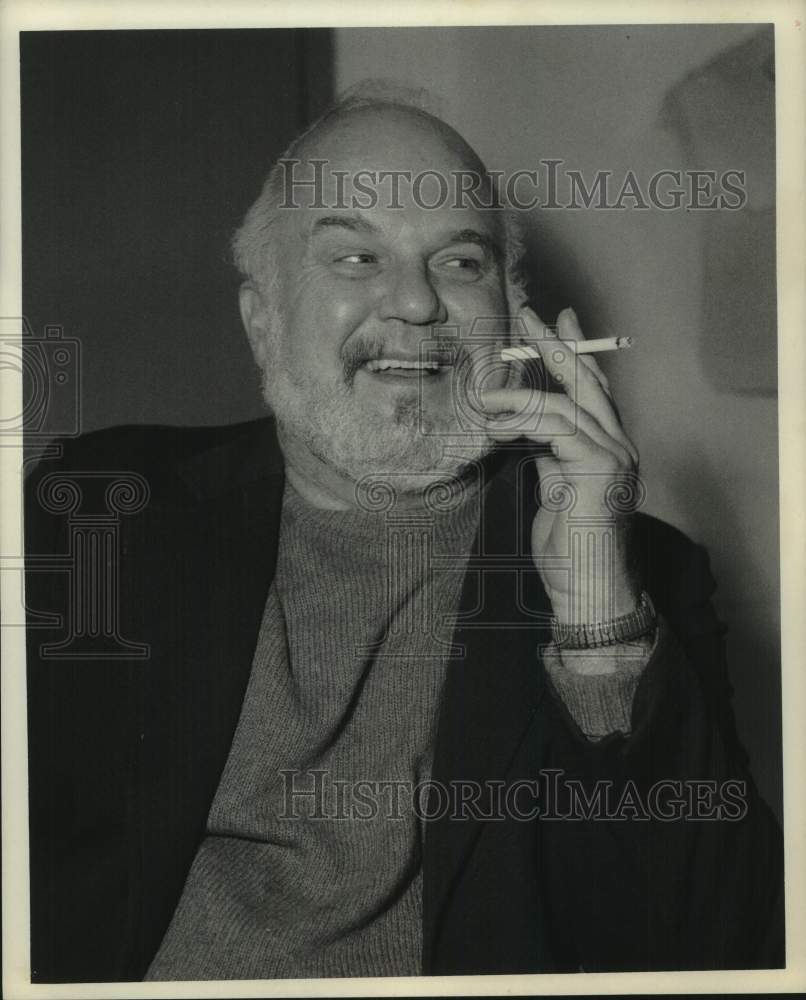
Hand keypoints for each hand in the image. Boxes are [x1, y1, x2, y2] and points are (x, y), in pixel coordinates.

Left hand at [480, 306, 641, 625]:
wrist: (591, 590)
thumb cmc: (571, 549)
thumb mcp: (556, 491)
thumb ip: (549, 456)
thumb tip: (525, 430)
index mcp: (609, 447)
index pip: (593, 388)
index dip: (575, 352)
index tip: (556, 321)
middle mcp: (619, 444)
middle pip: (588, 381)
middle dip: (558, 344)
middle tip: (530, 315)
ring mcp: (615, 455)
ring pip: (568, 402)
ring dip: (521, 392)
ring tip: (484, 392)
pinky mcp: (600, 469)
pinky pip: (557, 428)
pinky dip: (525, 419)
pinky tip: (498, 421)